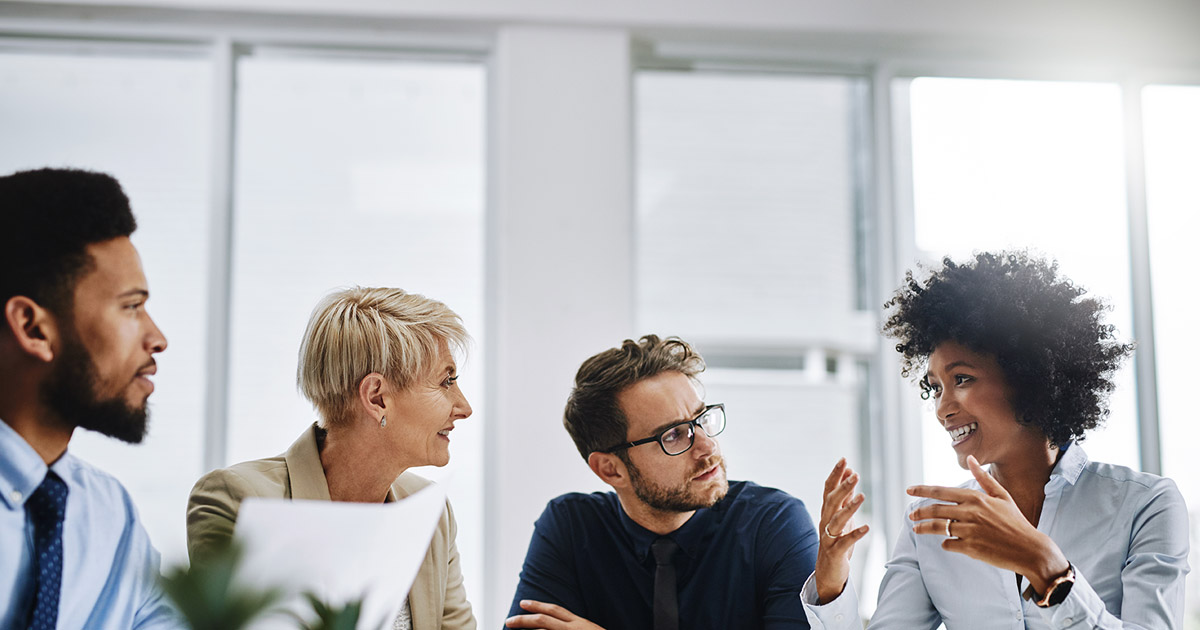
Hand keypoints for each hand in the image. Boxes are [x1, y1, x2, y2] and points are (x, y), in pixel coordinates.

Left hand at [505, 600, 605, 629]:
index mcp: (579, 623)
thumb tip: (559, 626)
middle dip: (524, 619)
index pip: (555, 610)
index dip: (538, 605)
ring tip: (513, 628)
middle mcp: (574, 628)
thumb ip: (575, 626)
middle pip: (544, 620)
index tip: (523, 603)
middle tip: (508, 621)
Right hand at [814, 458, 868, 603]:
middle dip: (842, 487)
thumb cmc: (836, 542)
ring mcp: (828, 537)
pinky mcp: (835, 552)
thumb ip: (845, 498)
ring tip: (862, 496)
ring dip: (849, 507)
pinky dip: (855, 534)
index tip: (844, 460)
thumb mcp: (841, 517)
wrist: (827, 571)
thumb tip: (850, 475)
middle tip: (855, 474)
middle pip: (831, 501)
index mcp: (827, 512)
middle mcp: (825, 522)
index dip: (835, 474)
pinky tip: (867, 528)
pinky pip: (845, 542)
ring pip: (837, 519)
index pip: (828, 489)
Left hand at [907, 455, 1068, 593]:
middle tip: (911, 515)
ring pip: (938, 527)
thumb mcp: (1002, 496)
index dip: (922, 490)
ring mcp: (970, 531)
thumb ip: (983, 478)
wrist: (1030, 549)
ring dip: (924, 528)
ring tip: (917, 529)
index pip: (941, 491)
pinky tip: (947, 543)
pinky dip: (946, 544)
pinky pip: (949, 544)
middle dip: (919, 512)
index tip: (909, 490)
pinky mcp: (971, 548)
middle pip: (935, 509)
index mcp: (976, 498)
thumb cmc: (1016, 522)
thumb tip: (971, 458)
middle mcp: (971, 512)